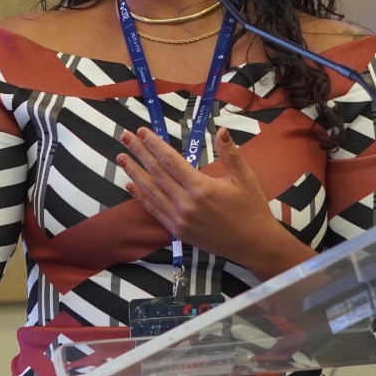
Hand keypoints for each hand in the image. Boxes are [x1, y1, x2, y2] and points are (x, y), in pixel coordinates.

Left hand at [118, 126, 311, 278]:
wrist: (254, 245)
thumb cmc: (252, 209)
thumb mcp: (245, 178)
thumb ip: (230, 153)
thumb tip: (221, 130)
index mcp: (201, 188)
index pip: (171, 161)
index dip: (154, 145)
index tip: (143, 132)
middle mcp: (186, 204)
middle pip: (156, 173)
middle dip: (139, 153)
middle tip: (125, 137)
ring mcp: (179, 219)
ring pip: (151, 192)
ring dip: (134, 173)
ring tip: (121, 158)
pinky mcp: (178, 232)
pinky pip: (155, 211)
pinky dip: (141, 197)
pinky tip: (131, 185)